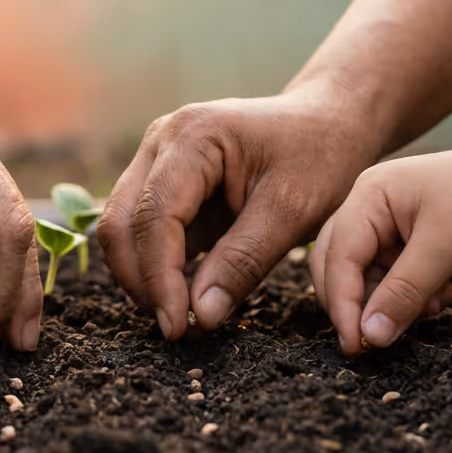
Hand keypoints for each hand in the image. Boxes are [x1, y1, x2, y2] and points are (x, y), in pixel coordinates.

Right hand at [97, 86, 379, 339]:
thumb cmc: (320, 157)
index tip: (178, 325)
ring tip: (182, 318)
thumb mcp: (293, 212)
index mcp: (194, 136)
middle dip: (142, 281)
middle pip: (121, 222)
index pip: (154, 215)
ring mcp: (157, 158)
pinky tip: (185, 296)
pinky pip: (143, 230)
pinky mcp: (164, 180)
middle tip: (177, 329)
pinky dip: (156, 266)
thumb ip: (243, 262)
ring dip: (144, 277)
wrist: (329, 123)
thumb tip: (198, 316)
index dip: (159, 277)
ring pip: (122, 228)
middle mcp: (162, 140)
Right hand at [310, 137, 451, 353]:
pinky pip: (396, 284)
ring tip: (433, 306)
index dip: (342, 302)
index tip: (355, 344)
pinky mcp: (413, 248)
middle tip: (376, 342)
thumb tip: (370, 336)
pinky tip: (444, 297)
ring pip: (370, 281)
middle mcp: (370, 211)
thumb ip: (404, 292)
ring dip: (393, 304)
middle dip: (359, 305)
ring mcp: (391, 230)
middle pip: (340, 267)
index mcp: (368, 197)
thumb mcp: (445, 246)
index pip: (337, 256)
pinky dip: (413, 300)